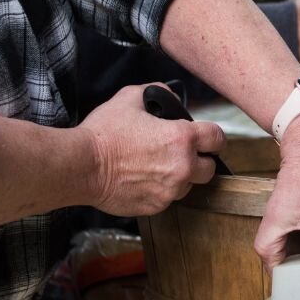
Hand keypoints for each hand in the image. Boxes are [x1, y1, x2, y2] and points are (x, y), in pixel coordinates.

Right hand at [76, 84, 225, 215]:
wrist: (81, 165)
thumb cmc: (104, 133)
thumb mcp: (131, 98)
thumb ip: (158, 92)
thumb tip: (171, 100)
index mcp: (182, 138)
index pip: (218, 139)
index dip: (214, 138)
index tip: (207, 139)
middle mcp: (182, 167)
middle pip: (210, 169)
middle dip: (200, 161)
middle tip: (181, 154)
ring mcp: (170, 191)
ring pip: (188, 186)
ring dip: (179, 178)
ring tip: (156, 167)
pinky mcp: (155, 207)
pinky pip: (167, 199)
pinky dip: (160, 191)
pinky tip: (143, 180)